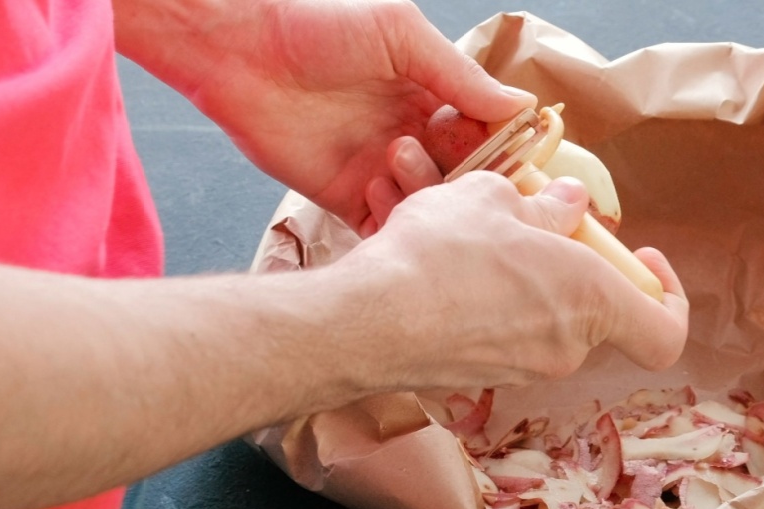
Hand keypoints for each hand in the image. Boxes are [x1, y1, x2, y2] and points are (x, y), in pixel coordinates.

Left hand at [117, 0, 534, 233]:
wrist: (239, 51)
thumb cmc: (318, 26)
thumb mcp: (402, 36)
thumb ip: (460, 75)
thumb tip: (523, 105)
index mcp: (433, 96)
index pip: (486, 133)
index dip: (502, 147)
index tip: (514, 155)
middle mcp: (413, 137)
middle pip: (463, 177)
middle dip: (468, 179)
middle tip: (458, 167)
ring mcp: (380, 170)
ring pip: (428, 207)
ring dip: (425, 195)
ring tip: (396, 157)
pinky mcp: (345, 199)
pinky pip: (384, 227)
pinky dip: (393, 223)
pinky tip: (378, 191)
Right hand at [335, 173, 689, 389]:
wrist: (367, 320)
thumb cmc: (440, 256)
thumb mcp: (495, 198)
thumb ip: (547, 207)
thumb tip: (570, 207)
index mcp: (590, 301)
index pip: (664, 331)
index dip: (667, 296)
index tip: (641, 257)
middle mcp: (564, 346)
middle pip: (589, 309)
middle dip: (564, 264)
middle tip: (525, 224)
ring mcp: (520, 369)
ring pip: (534, 314)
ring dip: (512, 273)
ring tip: (464, 230)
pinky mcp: (476, 376)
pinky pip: (494, 330)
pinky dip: (478, 298)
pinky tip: (437, 263)